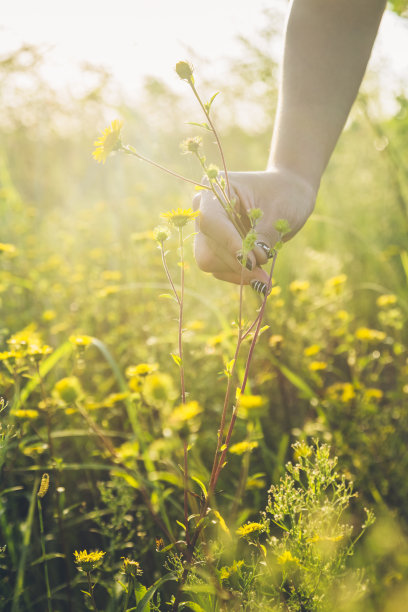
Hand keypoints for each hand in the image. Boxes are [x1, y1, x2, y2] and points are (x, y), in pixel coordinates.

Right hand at [193, 167, 315, 286]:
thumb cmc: (285, 196)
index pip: (212, 221)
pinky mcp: (215, 246)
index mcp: (216, 189)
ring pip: (210, 261)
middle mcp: (205, 209)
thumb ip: (262, 238)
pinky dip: (238, 275)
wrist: (289, 194)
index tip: (251, 261)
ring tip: (265, 277)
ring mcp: (208, 230)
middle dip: (235, 264)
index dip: (228, 243)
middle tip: (263, 278)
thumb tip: (248, 264)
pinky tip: (258, 276)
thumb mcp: (279, 215)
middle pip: (207, 247)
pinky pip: (218, 268)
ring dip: (238, 272)